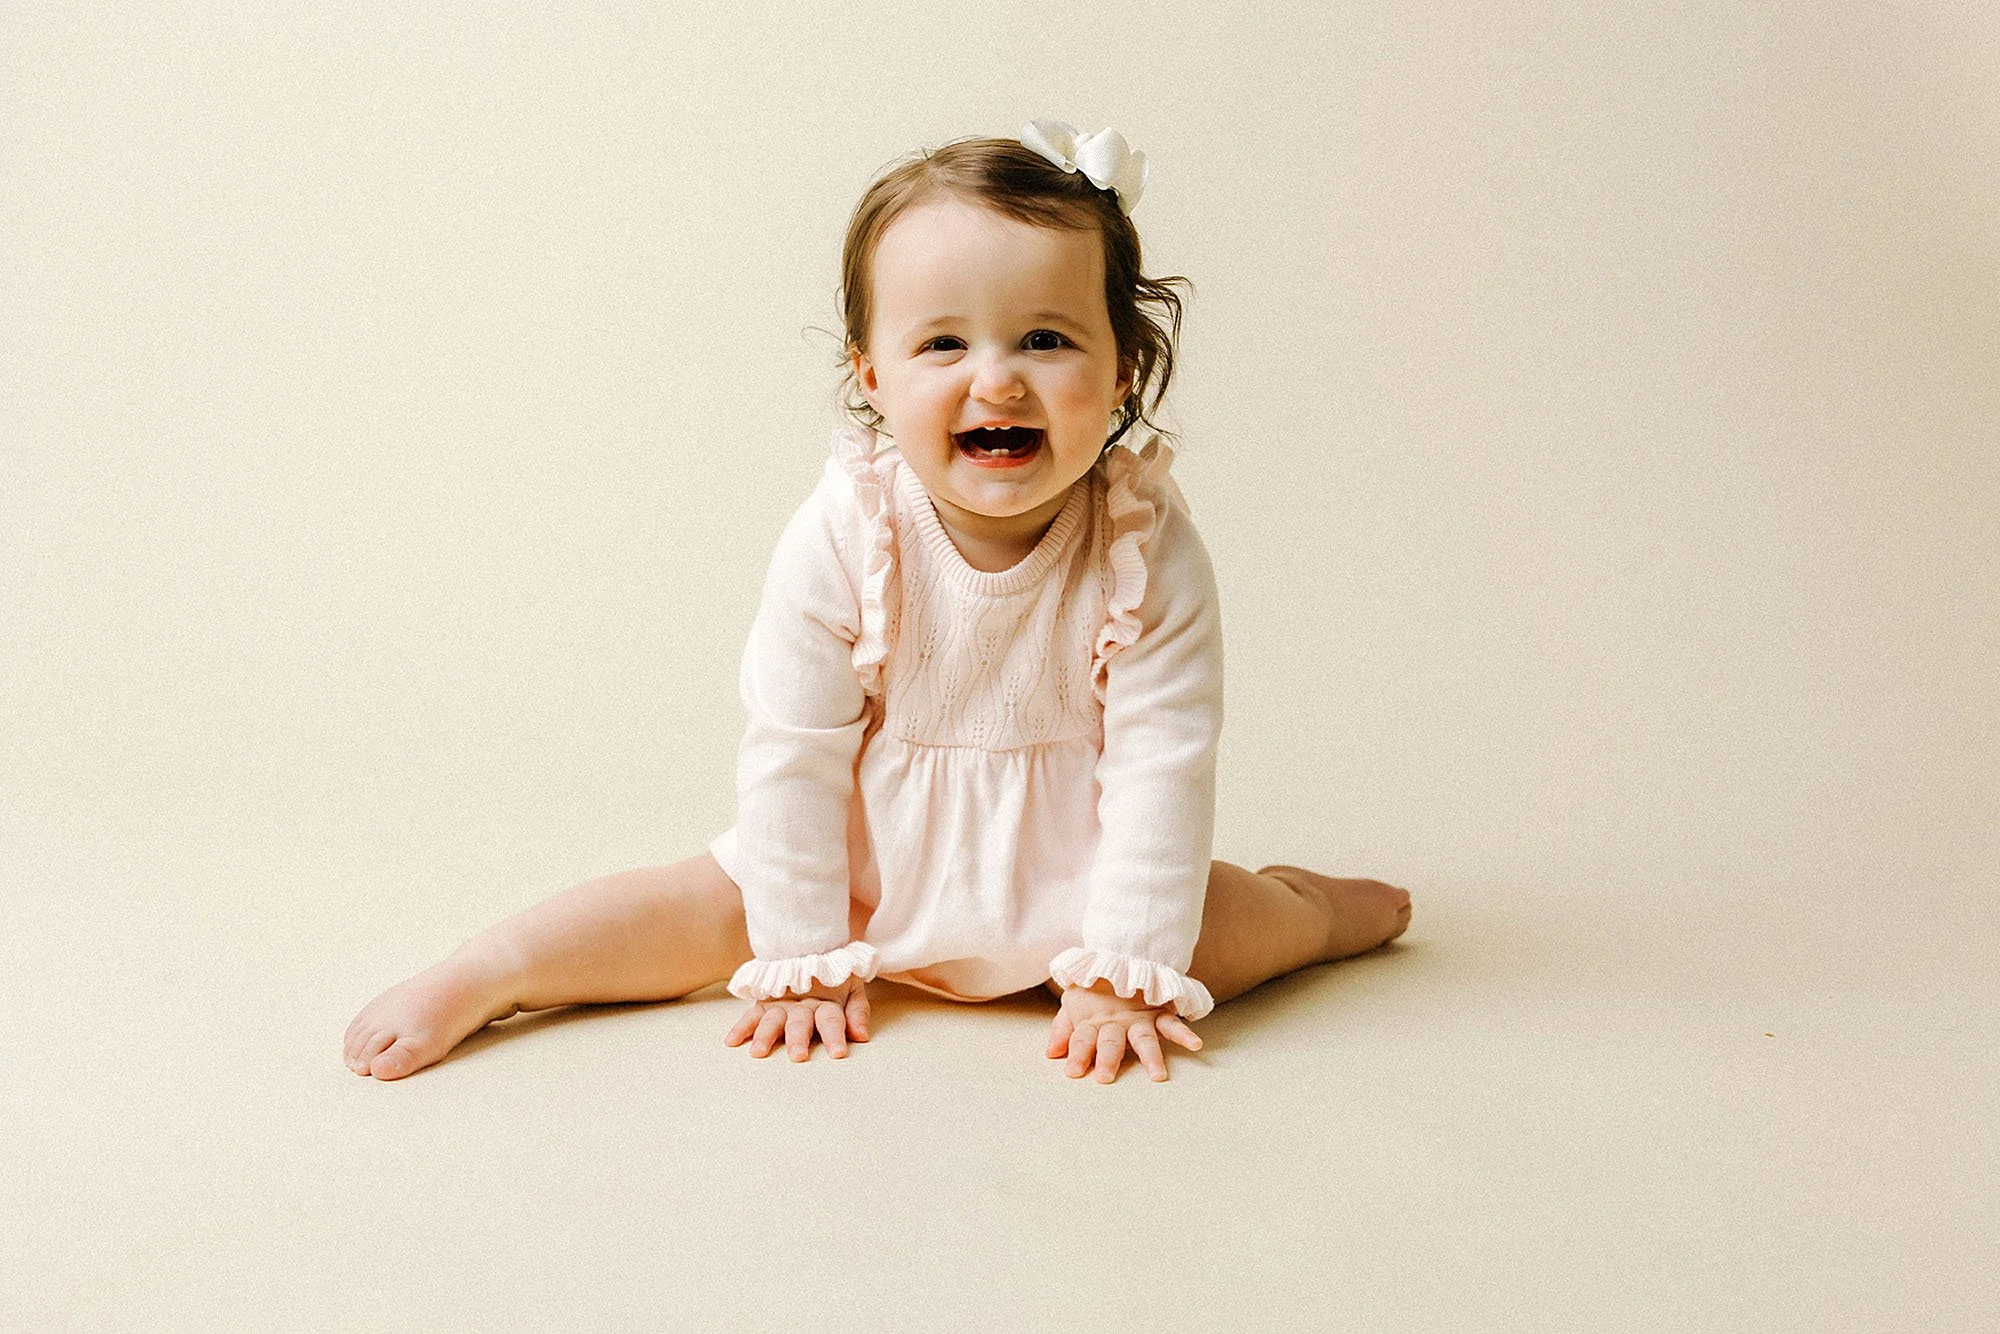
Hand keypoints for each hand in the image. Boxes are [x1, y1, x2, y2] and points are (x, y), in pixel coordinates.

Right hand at [723, 975, 870, 1061]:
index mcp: (826, 1003)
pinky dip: (741, 1027)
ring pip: (772, 1020)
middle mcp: (802, 1004)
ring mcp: (781, 1004)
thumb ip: (857, 1012)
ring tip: (758, 1052)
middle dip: (798, 1039)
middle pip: (800, 1022)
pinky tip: (732, 1041)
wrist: (812, 949)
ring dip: (765, 1035)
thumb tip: (862, 1036)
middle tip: (798, 1056)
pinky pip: (751, 1015)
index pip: (831, 1019)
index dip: (835, 1035)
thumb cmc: (834, 981)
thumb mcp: (852, 990)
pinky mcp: (764, 1004)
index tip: (838, 1053)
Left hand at [1047, 979, 1201, 1082]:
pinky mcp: (1158, 1013)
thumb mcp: (1072, 1002)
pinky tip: (1195, 1044)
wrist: (1119, 955)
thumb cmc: (1093, 989)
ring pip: (1144, 1039)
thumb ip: (1062, 1029)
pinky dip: (1184, 1033)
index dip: (1076, 1053)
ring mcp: (1139, 1018)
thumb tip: (1050, 1053)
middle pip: (1110, 1042)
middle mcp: (1116, 1022)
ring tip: (1158, 1076)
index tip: (1072, 1072)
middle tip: (1104, 1077)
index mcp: (1092, 1021)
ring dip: (1150, 1057)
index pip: (1081, 1039)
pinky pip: (1173, 1023)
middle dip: (1107, 1058)